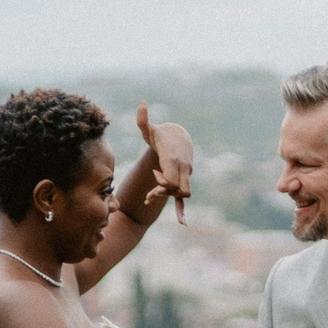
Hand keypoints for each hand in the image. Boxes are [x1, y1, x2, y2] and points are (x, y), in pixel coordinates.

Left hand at [135, 103, 193, 221]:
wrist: (178, 137)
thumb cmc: (160, 134)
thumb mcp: (150, 129)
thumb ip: (143, 120)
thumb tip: (141, 103)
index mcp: (172, 159)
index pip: (170, 180)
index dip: (162, 184)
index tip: (153, 176)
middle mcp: (182, 168)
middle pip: (176, 189)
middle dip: (164, 191)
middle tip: (152, 187)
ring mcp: (185, 176)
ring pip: (181, 194)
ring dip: (168, 195)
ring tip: (153, 190)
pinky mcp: (184, 181)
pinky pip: (184, 198)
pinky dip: (182, 210)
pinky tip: (181, 223)